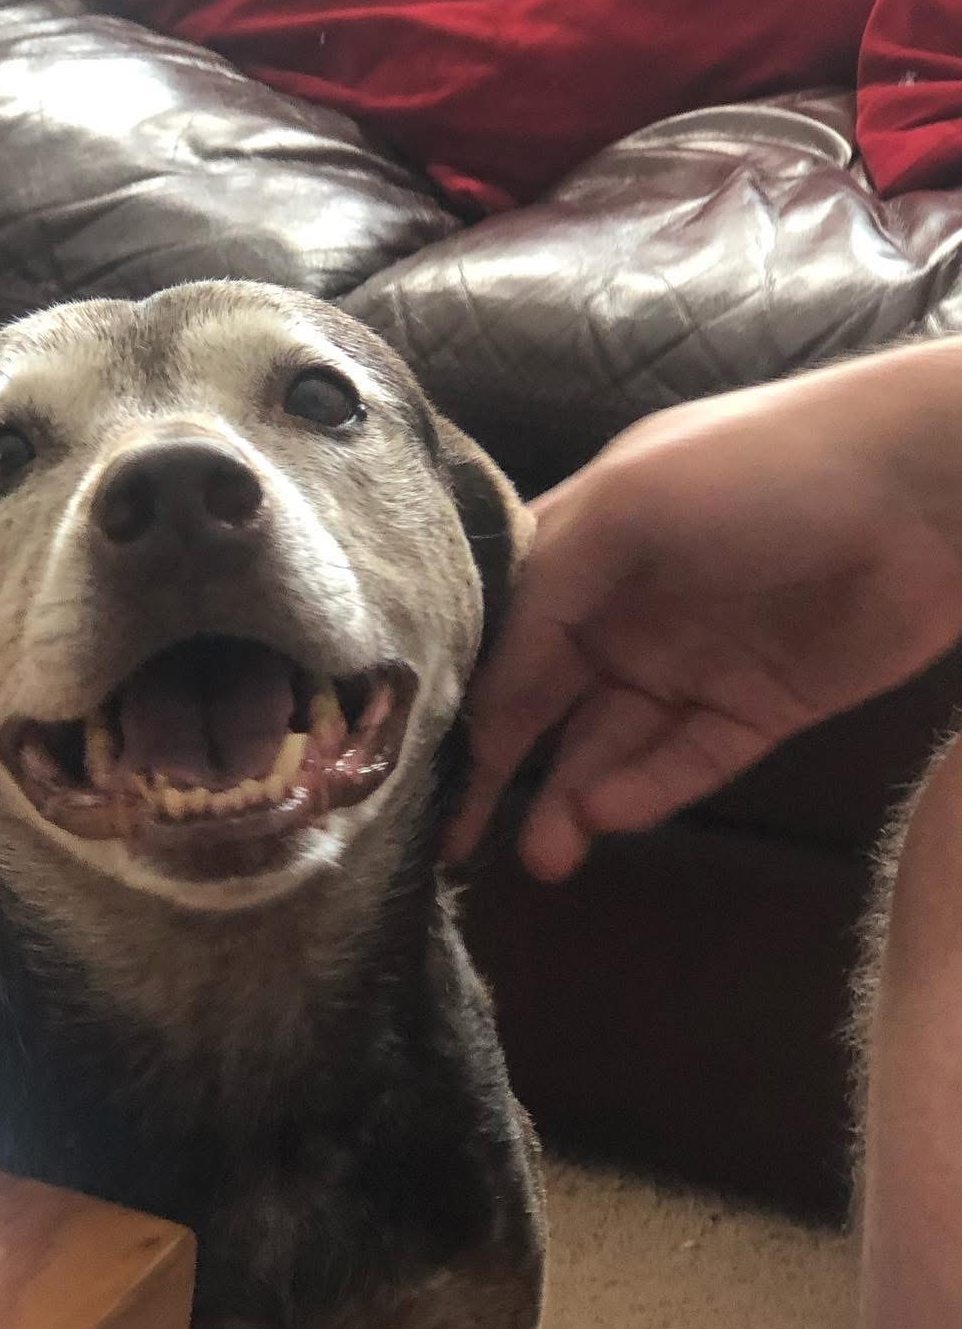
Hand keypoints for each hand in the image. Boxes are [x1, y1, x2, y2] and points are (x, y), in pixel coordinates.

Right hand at [443, 346, 961, 879]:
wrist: (925, 488)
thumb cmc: (759, 472)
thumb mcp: (627, 503)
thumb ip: (544, 587)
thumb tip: (485, 682)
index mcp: (585, 546)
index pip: (504, 633)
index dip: (464, 696)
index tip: (418, 761)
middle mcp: (625, 610)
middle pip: (546, 702)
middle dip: (503, 770)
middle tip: (460, 843)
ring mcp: (690, 663)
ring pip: (609, 745)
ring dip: (569, 798)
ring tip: (540, 855)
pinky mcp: (756, 710)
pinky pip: (685, 762)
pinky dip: (644, 790)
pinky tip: (607, 815)